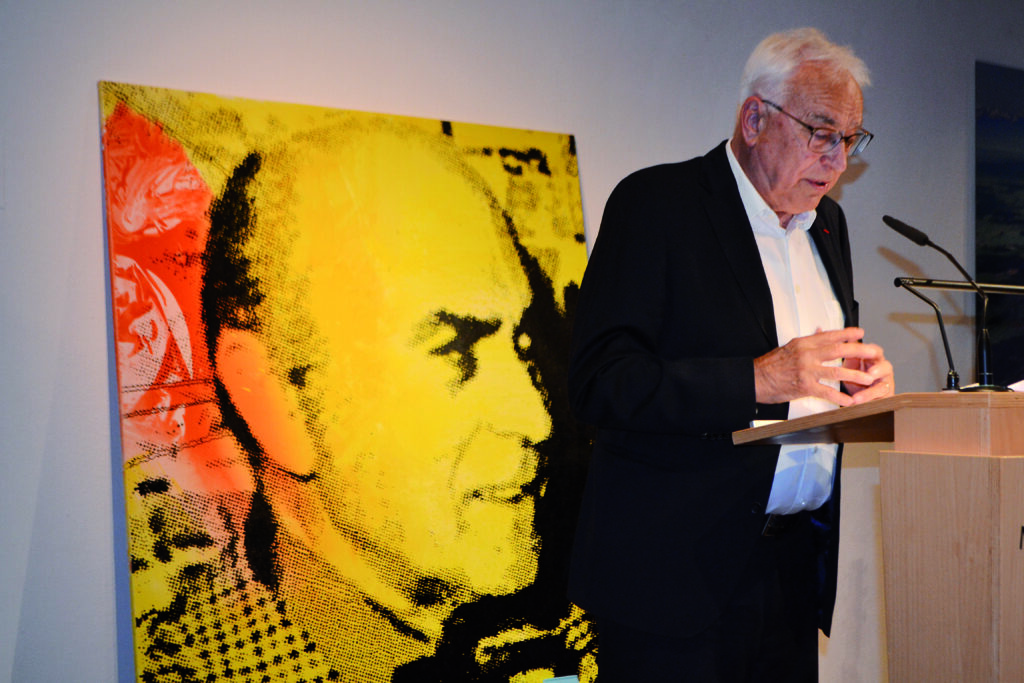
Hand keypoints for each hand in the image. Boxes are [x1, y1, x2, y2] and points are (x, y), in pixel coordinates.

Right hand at [754, 327, 891, 406]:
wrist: (756, 379)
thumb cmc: (770, 365)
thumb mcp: (789, 347)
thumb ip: (807, 341)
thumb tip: (820, 332)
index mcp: (803, 343)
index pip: (829, 335)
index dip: (847, 333)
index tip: (860, 332)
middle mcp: (806, 355)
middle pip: (838, 350)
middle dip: (859, 351)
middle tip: (874, 352)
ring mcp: (806, 371)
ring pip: (836, 371)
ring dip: (855, 375)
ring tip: (869, 378)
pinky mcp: (804, 386)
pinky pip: (826, 392)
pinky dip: (839, 397)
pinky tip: (850, 401)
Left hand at [841, 347, 894, 404]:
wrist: (855, 399)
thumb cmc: (854, 378)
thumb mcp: (848, 365)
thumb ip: (845, 352)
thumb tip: (828, 332)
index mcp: (873, 360)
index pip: (875, 351)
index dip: (871, 350)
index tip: (862, 352)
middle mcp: (882, 370)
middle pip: (886, 366)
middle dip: (878, 369)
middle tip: (870, 373)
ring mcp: (885, 384)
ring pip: (883, 386)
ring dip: (870, 392)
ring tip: (857, 398)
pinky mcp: (885, 398)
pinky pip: (880, 400)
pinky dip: (868, 403)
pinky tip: (857, 404)